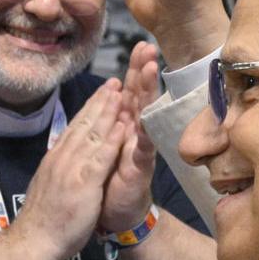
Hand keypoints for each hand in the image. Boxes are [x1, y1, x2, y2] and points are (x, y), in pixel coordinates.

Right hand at [6, 79, 130, 259]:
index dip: (89, 109)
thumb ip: (56, 171)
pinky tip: (123, 125)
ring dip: (108, 112)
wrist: (34, 241)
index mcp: (55, 159)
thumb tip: (58, 161)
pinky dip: (112, 140)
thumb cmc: (42, 221)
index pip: (74, 128)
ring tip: (121, 92)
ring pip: (92, 134)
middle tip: (114, 82)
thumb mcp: (47, 187)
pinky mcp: (83, 183)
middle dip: (100, 102)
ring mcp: (71, 169)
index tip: (101, 93)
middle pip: (83, 124)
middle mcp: (62, 158)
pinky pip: (100, 157)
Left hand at [100, 42, 160, 233]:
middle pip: (141, 96)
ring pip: (145, 115)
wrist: (115, 215)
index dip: (134, 69)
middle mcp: (135, 133)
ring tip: (151, 69)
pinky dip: (144, 134)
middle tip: (148, 47)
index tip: (139, 44)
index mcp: (123, 126)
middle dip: (144, 71)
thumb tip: (114, 92)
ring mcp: (139, 149)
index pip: (129, 91)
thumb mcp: (106, 145)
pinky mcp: (139, 168)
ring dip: (148, 93)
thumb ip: (110, 121)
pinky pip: (144, 149)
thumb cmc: (111, 179)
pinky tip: (147, 119)